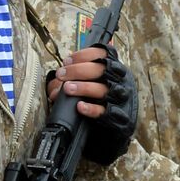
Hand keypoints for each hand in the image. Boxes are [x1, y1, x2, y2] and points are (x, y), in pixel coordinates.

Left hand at [49, 45, 138, 165]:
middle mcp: (120, 81)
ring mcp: (120, 99)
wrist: (116, 125)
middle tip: (61, 74)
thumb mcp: (93, 82)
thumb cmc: (100, 98)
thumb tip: (59, 77)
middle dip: (78, 70)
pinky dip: (91, 108)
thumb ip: (78, 76)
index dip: (84, 55)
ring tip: (67, 88)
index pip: (103, 55)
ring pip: (103, 89)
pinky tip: (79, 106)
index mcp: (115, 68)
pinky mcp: (118, 117)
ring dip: (83, 87)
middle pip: (102, 70)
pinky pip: (105, 112)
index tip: (67, 60)